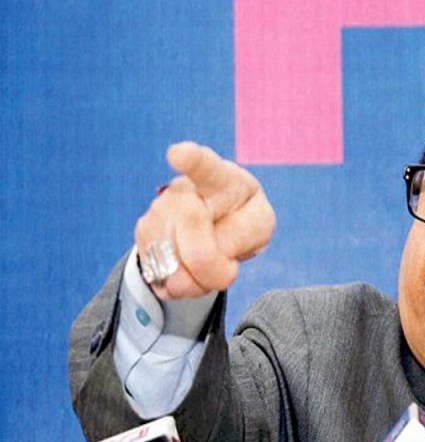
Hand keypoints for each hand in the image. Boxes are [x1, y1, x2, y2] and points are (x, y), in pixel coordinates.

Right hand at [134, 142, 274, 299]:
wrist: (222, 228)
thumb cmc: (244, 223)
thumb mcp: (255, 231)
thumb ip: (225, 255)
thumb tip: (175, 281)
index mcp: (223, 178)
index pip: (205, 167)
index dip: (191, 160)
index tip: (178, 154)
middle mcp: (185, 187)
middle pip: (189, 230)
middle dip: (210, 259)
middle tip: (224, 258)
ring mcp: (161, 208)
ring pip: (171, 257)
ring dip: (193, 274)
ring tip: (208, 257)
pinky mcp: (145, 231)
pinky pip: (158, 270)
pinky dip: (177, 280)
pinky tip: (189, 263)